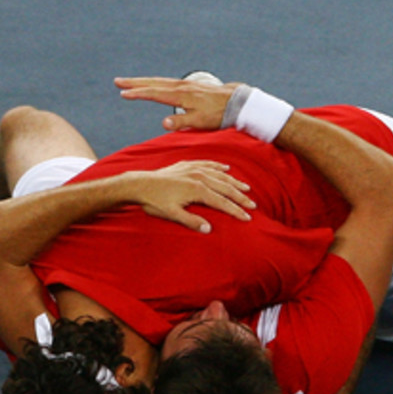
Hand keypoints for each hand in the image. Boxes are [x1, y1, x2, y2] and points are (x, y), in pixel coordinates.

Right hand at [115, 76, 245, 130]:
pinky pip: (168, 82)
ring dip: (143, 81)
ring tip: (129, 82)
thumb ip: (181, 122)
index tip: (123, 94)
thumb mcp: (200, 122)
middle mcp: (181, 86)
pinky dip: (156, 82)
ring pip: (160, 81)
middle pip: (153, 83)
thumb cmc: (219, 114)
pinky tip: (153, 84)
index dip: (138, 94)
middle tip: (117, 82)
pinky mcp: (190, 85)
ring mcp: (186, 84)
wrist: (236, 102)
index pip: (155, 93)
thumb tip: (163, 123)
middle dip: (135, 83)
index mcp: (181, 95)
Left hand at [129, 160, 253, 232]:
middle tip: (253, 205)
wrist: (140, 183)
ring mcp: (194, 169)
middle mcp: (199, 177)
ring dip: (234, 182)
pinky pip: (208, 164)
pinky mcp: (187, 165)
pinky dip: (218, 166)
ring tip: (246, 188)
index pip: (222, 202)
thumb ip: (191, 221)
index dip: (236, 211)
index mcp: (198, 190)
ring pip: (220, 175)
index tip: (247, 218)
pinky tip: (226, 168)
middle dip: (240, 197)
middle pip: (226, 188)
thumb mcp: (172, 214)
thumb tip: (208, 229)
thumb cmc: (155, 201)